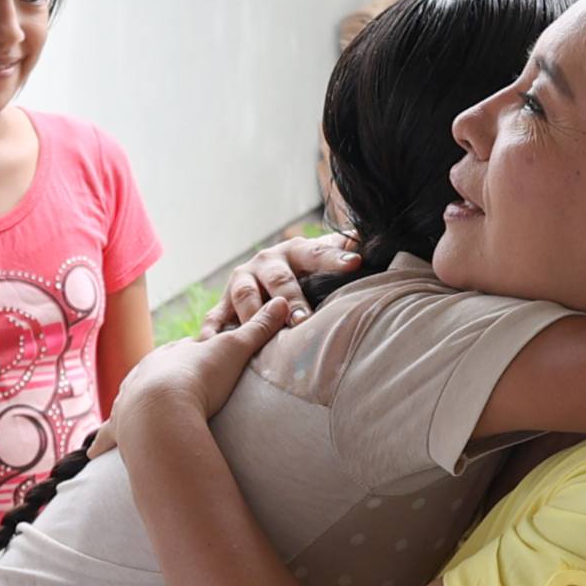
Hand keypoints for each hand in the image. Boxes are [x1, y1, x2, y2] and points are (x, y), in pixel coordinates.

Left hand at [91, 299, 291, 458]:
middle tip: (180, 385)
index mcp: (171, 355)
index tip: (205, 359)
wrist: (164, 411)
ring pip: (129, 398)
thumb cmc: (199, 379)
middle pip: (155, 371)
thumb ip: (258, 328)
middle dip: (165, 376)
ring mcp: (128, 400)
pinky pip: (107, 435)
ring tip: (143, 411)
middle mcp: (144, 373)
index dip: (195, 354)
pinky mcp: (120, 428)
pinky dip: (101, 442)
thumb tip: (284, 301)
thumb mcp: (235, 349)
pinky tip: (92, 452)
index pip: (184, 350)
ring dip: (135, 403)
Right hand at [201, 233, 360, 339]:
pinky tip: (211, 344)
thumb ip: (344, 250)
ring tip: (262, 336)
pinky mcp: (223, 303)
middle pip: (278, 280)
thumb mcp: (323, 257)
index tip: (355, 263)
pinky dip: (213, 332)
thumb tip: (374, 240)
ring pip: (244, 297)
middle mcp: (265, 263)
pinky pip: (215, 318)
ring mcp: (241, 282)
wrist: (264, 272)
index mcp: (294, 251)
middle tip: (302, 320)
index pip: (317, 252)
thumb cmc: (304, 270)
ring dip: (253, 315)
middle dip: (290, 300)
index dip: (335, 258)